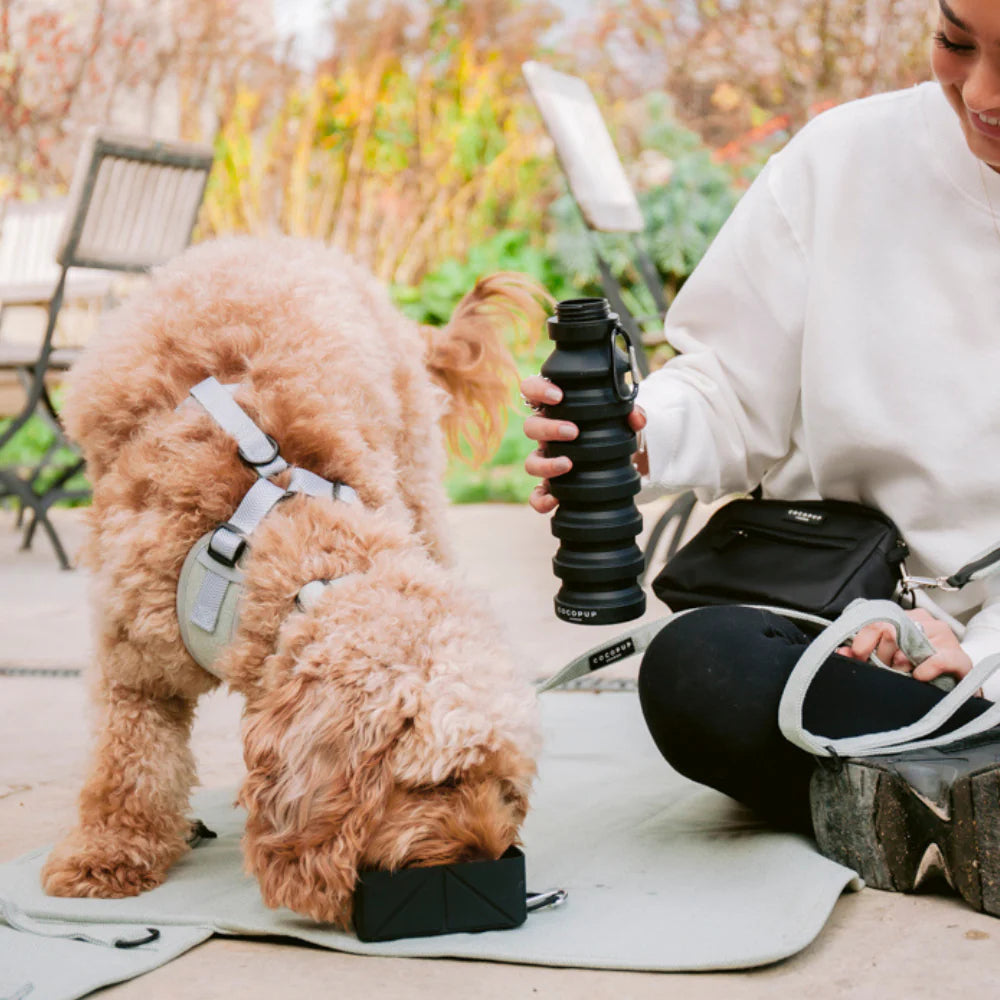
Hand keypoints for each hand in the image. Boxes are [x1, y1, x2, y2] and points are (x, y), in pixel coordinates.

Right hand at [521, 376, 646, 512]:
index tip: (558, 395)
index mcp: (556, 410)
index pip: (532, 390)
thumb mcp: (623, 420)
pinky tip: (555, 498)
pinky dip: (541, 499)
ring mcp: (546, 460)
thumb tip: (636, 418)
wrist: (619, 463)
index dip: (538, 388)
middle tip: (573, 432)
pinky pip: (536, 495)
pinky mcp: (550, 486)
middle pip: (530, 427)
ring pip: (530, 462)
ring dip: (546, 463)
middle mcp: (546, 435)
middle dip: (549, 428)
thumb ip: (633, 415)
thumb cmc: (611, 432)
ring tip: (568, 464)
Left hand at [836, 607, 972, 683]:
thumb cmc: (915, 668)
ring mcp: (944, 638)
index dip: (862, 641)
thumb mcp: (885, 658)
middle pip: (890, 633)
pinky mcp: (959, 658)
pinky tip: (918, 676)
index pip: (875, 621)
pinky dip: (926, 668)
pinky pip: (940, 659)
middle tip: (883, 669)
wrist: (952, 685)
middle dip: (879, 656)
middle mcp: (924, 622)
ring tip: (902, 674)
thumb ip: (863, 653)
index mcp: (904, 618)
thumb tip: (842, 652)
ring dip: (900, 666)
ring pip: (910, 647)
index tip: (857, 656)